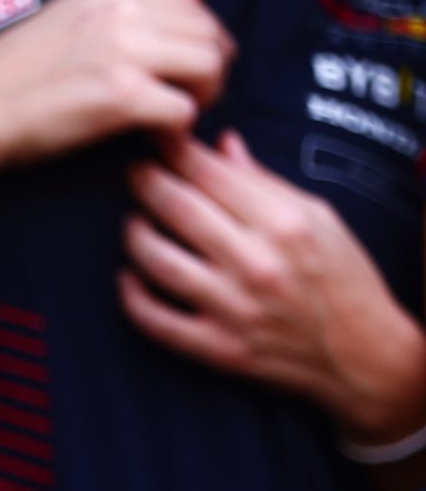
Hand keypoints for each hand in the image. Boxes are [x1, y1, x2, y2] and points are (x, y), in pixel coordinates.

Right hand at [0, 0, 231, 241]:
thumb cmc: (11, 75)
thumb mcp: (67, 18)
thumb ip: (114, 16)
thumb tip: (165, 35)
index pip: (190, 2)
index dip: (201, 37)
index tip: (191, 66)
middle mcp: (123, 10)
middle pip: (209, 33)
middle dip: (210, 68)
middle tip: (191, 96)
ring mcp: (125, 51)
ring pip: (209, 67)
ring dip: (203, 95)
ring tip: (177, 114)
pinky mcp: (123, 96)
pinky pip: (184, 110)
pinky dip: (179, 128)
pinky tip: (156, 135)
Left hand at [122, 129, 425, 441]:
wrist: (363, 354)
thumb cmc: (343, 278)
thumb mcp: (320, 218)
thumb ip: (264, 183)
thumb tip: (221, 145)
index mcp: (285, 224)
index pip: (212, 174)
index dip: (174, 150)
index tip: (156, 137)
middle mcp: (256, 263)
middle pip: (178, 209)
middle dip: (146, 181)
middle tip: (135, 171)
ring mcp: (234, 308)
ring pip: (158, 260)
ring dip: (135, 234)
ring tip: (134, 220)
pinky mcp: (219, 348)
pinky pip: (155, 321)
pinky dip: (132, 296)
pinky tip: (127, 276)